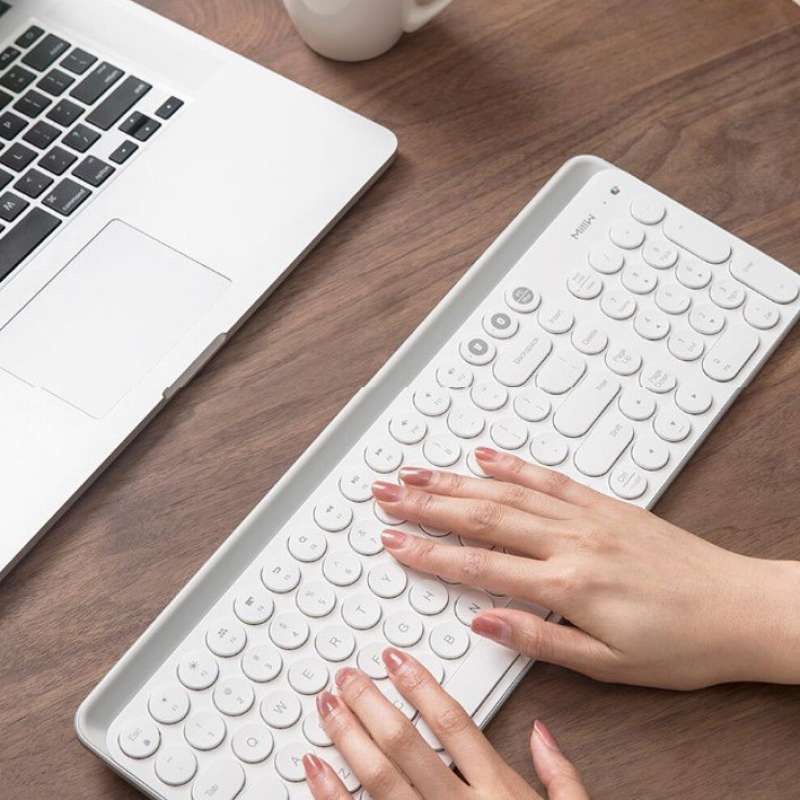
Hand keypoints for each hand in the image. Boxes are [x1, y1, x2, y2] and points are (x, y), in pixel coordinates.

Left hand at [303, 648, 588, 799]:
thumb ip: (562, 776)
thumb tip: (541, 731)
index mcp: (499, 794)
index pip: (453, 723)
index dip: (420, 686)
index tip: (394, 660)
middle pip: (407, 743)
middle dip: (371, 703)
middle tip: (346, 676)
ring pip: (381, 779)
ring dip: (349, 738)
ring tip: (327, 707)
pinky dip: (333, 796)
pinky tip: (314, 772)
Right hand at [372, 448, 799, 688]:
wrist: (739, 609)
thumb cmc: (680, 643)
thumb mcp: (606, 663)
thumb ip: (538, 637)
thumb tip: (484, 619)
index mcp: (566, 584)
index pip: (478, 565)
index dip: (429, 553)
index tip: (394, 541)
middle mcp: (570, 540)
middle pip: (481, 516)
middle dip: (426, 504)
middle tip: (387, 492)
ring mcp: (586, 516)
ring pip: (507, 491)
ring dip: (456, 480)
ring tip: (418, 472)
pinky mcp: (604, 504)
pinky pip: (549, 478)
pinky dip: (512, 465)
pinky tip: (485, 456)